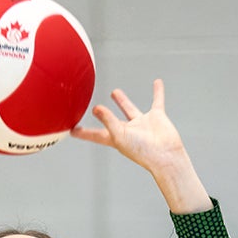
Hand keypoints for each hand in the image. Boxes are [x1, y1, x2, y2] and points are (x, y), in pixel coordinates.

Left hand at [71, 79, 210, 213]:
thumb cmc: (142, 151)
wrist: (166, 155)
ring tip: (114, 92)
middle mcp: (127, 131)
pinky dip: (158, 92)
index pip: (95, 135)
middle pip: (110, 120)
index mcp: (115, 138)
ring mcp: (141, 124)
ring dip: (122, 101)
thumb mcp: (119, 135)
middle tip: (94, 107)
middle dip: (102, 115)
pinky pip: (157, 101)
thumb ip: (107, 120)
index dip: (83, 133)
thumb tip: (95, 108)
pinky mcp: (156, 117)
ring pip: (129, 109)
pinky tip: (157, 82)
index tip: (71, 130)